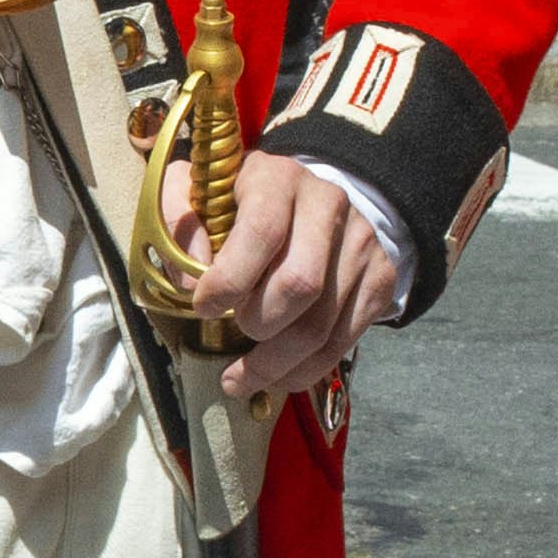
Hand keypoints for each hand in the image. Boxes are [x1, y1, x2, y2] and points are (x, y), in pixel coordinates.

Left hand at [178, 149, 395, 404]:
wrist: (313, 198)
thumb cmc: (241, 202)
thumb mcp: (198, 192)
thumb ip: (177, 223)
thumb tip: (190, 283)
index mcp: (277, 179)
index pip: (262, 230)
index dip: (230, 279)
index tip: (203, 306)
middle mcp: (328, 206)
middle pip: (299, 285)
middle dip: (256, 324)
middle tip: (233, 332)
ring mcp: (361, 244)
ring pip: (322, 325)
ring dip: (275, 364)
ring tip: (241, 378)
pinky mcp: (380, 278)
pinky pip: (343, 342)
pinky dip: (305, 370)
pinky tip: (276, 375)